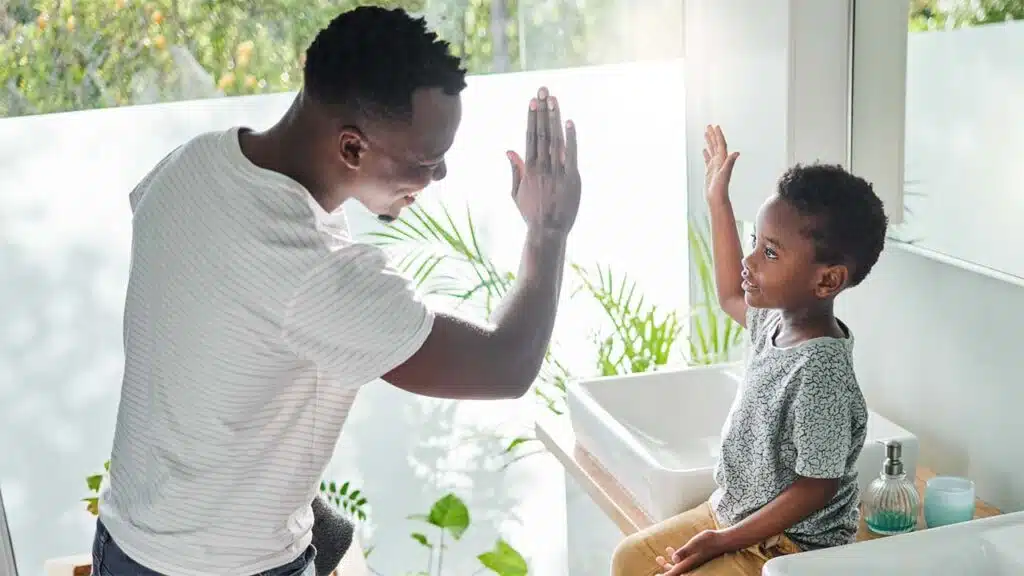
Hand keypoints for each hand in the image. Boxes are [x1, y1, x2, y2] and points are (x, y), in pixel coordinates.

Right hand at [507, 86, 580, 233]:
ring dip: (554, 118)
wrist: (548, 231)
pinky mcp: (572, 178)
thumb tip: (509, 150)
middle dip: (542, 110)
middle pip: (542, 133)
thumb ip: (515, 170)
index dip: (532, 118)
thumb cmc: (531, 213)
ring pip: (555, 140)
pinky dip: (570, 138)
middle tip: (543, 91)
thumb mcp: (517, 192)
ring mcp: (557, 172)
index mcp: (528, 169)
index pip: (530, 137)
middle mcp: (542, 167)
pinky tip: (569, 122)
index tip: (532, 101)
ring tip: (553, 99)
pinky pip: (571, 154)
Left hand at [654, 530, 728, 574]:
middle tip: (655, 570)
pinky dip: (675, 557)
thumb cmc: (709, 541)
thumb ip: (684, 551)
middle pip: (673, 572)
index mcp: (687, 564)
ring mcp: (692, 562)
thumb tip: (674, 558)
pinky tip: (669, 550)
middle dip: (664, 570)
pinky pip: (682, 560)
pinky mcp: (694, 558)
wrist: (723, 540)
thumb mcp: (695, 544)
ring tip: (658, 558)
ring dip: (667, 564)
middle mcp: (689, 565)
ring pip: (677, 566)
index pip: (673, 574)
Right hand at [703, 124, 738, 204]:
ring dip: (709, 141)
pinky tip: (704, 150)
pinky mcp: (710, 171)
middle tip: (709, 126)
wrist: (717, 198)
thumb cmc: (720, 188)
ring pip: (712, 150)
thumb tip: (737, 153)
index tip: (716, 127)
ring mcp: (715, 166)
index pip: (721, 144)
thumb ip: (730, 163)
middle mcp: (720, 161)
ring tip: (706, 134)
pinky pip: (708, 159)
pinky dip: (706, 153)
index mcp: (723, 160)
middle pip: (716, 145)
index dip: (718, 135)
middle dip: (713, 135)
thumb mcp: (725, 174)